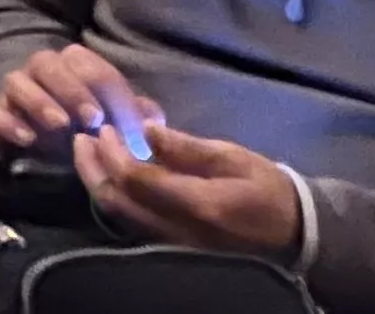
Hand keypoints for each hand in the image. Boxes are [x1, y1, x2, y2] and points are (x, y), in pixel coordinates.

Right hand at [0, 44, 165, 163]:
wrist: (49, 142)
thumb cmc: (90, 125)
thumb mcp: (118, 120)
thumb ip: (136, 117)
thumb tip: (152, 122)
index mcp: (75, 64)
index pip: (92, 68)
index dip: (111, 95)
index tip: (125, 125)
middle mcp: (42, 69)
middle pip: (49, 64)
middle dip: (72, 90)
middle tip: (93, 119)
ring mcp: (16, 89)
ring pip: (16, 81)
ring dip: (39, 102)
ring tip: (61, 126)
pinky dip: (8, 123)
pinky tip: (28, 140)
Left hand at [74, 124, 300, 259]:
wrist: (293, 233)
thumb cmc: (266, 188)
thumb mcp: (233, 157)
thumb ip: (186, 146)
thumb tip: (145, 130)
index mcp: (199, 204)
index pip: (138, 180)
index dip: (114, 153)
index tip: (104, 128)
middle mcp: (179, 230)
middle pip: (117, 201)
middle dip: (93, 167)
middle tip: (82, 139)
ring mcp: (173, 243)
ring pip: (119, 216)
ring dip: (97, 182)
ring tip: (87, 152)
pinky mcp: (171, 247)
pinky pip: (131, 223)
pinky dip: (113, 197)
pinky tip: (108, 175)